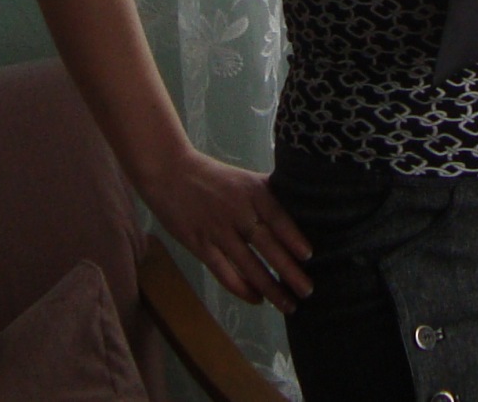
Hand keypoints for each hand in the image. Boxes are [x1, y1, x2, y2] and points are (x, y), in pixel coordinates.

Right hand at [138, 148, 313, 310]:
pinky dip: (242, 289)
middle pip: (267, 246)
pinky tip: (257, 299)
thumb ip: (269, 194)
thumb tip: (301, 209)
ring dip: (269, 288)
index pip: (277, 217)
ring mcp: (217, 230)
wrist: (169, 172)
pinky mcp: (199, 245)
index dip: (293, 238)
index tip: (309, 257)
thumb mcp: (244, 178)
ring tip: (288, 305)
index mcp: (252, 191)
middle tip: (307, 291)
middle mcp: (237, 211)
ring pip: (247, 265)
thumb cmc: (213, 176)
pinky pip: (224, 272)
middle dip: (289, 272)